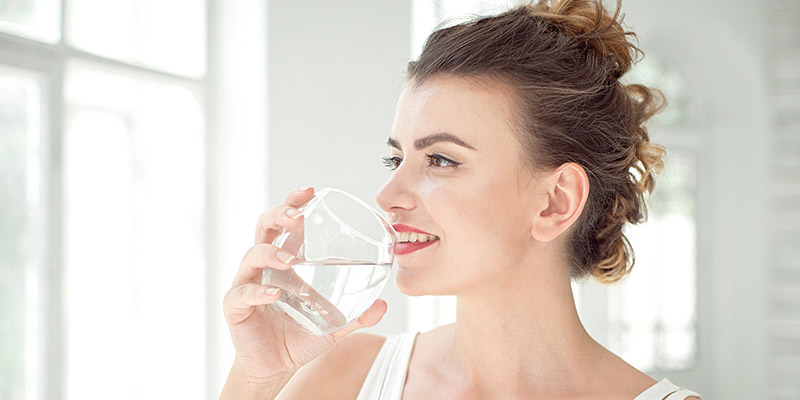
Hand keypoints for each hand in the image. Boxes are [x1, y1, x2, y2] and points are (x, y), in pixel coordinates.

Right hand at [222, 187, 387, 380]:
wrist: (274, 367)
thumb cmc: (299, 336)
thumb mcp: (332, 324)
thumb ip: (356, 315)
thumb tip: (383, 306)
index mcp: (283, 261)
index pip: (284, 222)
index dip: (293, 202)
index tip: (310, 191)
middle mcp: (262, 267)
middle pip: (264, 227)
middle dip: (279, 214)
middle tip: (298, 215)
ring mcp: (247, 284)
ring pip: (251, 256)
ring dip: (270, 253)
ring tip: (288, 259)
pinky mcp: (235, 307)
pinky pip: (243, 294)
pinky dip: (258, 292)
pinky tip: (274, 295)